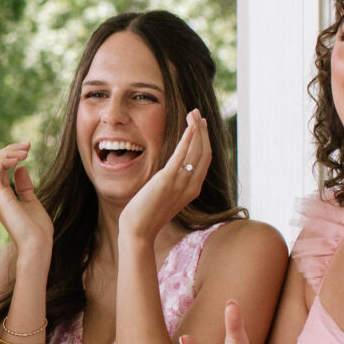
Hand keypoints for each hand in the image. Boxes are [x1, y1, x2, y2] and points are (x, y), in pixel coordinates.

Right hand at [0, 143, 52, 256]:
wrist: (37, 244)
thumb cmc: (37, 229)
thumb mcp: (32, 201)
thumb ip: (24, 186)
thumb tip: (20, 168)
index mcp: (3, 196)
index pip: (0, 168)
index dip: (12, 154)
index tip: (28, 147)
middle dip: (10, 150)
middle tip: (27, 145)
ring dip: (7, 153)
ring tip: (24, 151)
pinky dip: (3, 161)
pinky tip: (17, 159)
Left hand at [119, 110, 211, 245]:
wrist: (138, 230)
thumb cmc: (147, 214)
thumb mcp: (166, 196)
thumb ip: (173, 182)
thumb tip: (171, 170)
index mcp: (193, 189)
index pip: (205, 160)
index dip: (205, 140)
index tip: (201, 125)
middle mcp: (192, 185)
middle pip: (205, 152)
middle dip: (203, 130)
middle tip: (198, 113)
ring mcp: (181, 183)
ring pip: (196, 150)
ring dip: (196, 129)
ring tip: (193, 113)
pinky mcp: (167, 180)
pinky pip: (182, 155)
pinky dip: (188, 138)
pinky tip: (190, 126)